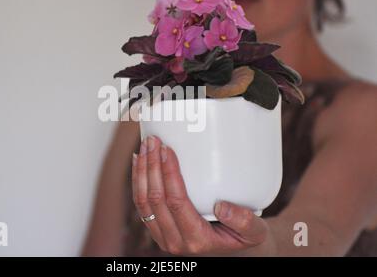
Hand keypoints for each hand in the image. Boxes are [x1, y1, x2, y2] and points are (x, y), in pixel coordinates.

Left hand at [131, 135, 271, 255]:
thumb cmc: (243, 237)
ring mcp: (162, 236)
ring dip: (142, 171)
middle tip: (153, 141)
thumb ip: (244, 221)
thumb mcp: (255, 231)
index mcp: (197, 240)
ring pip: (143, 201)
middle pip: (155, 199)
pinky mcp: (156, 228)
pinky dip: (138, 180)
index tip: (168, 150)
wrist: (231, 252)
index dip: (169, 174)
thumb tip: (221, 206)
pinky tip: (139, 161)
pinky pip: (141, 204)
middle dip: (151, 166)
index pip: (177, 202)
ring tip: (145, 146)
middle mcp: (175, 241)